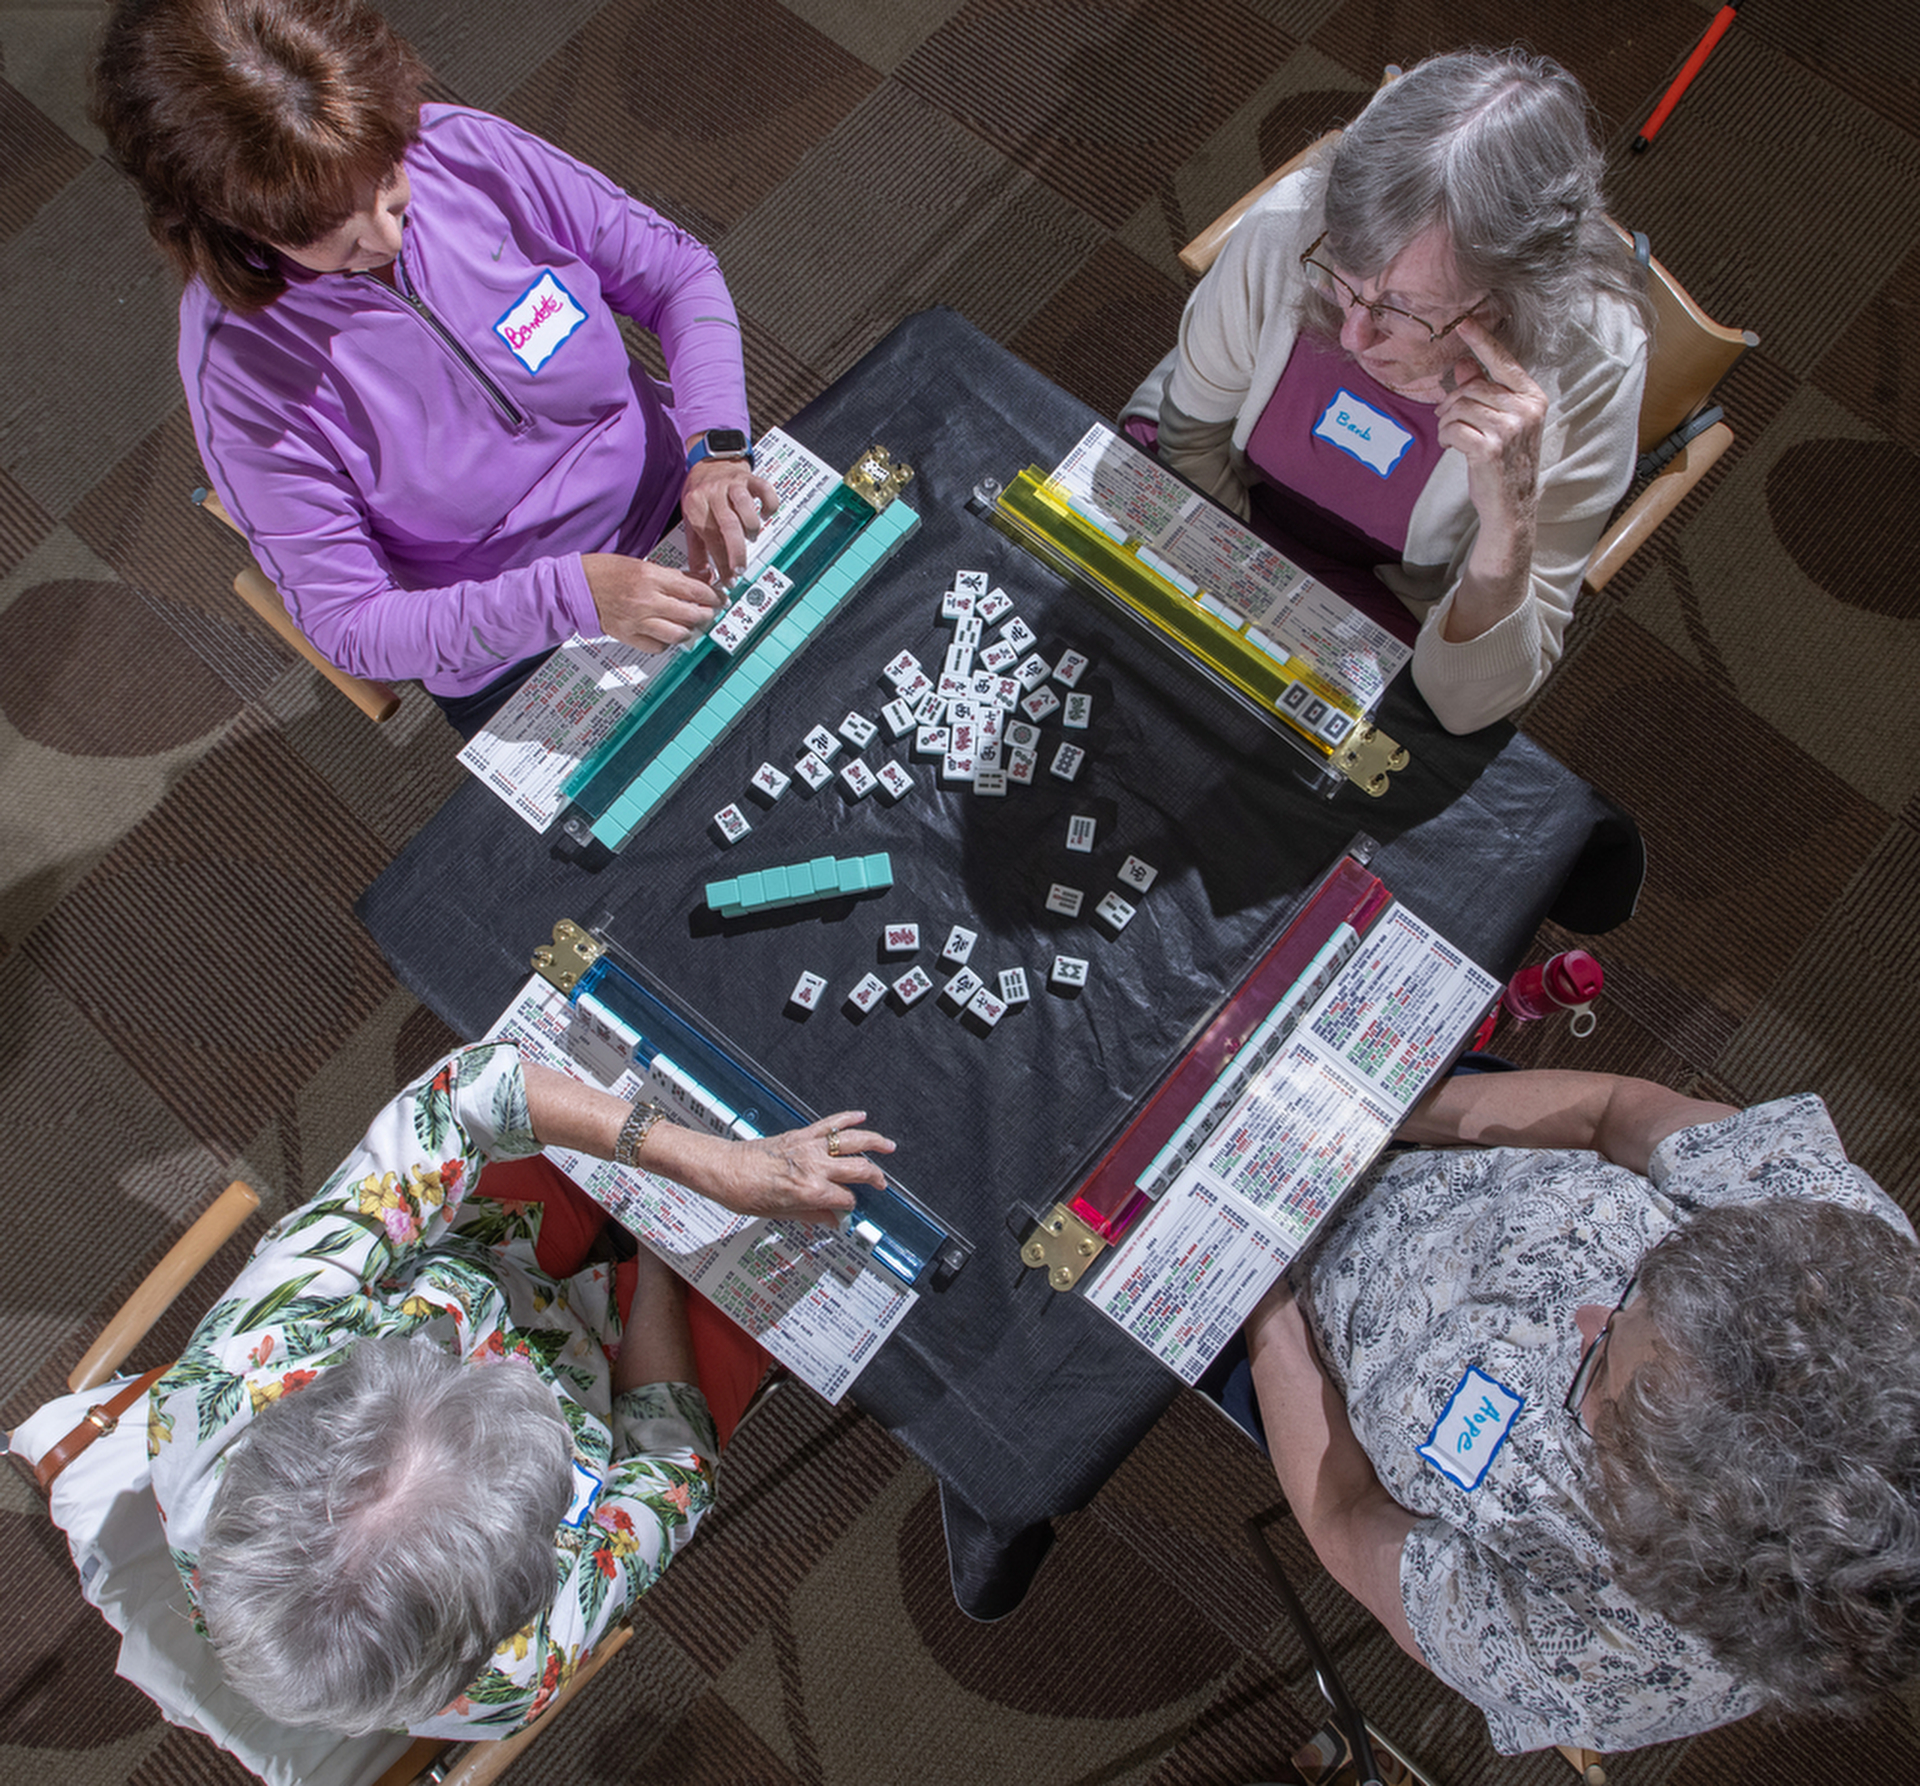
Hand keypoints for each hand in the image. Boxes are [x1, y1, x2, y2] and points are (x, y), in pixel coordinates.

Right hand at [580, 552, 721, 650]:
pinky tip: (668, 634)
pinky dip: (668, 642)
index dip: (713, 595)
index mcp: (650, 577)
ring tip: (691, 625)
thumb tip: (702, 580)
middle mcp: (646, 600)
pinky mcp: (629, 636)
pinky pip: (658, 647)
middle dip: (706, 614)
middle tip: (709, 612)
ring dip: (690, 631)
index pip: (694, 590)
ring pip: (678, 634)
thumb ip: (673, 575)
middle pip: (691, 614)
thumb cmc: (606, 572)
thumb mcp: (642, 564)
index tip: (720, 597)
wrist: (576, 587)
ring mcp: (637, 621)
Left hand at [677, 1111, 894, 1223]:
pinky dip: (847, 1118)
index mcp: (810, 1191)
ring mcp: (809, 1147)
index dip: (849, 1207)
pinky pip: (830, 1123)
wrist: (723, 1169)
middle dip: (875, 1178)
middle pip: (858, 1170)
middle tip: (881, 1185)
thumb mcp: (780, 1214)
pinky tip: (861, 1115)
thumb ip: (812, 1215)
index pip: (845, 1200)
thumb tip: (833, 1220)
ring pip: (852, 1141)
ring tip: (889, 1146)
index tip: (847, 1211)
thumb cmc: (744, 1193)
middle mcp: (814, 1167)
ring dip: (874, 1142)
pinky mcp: (800, 1134)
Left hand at [680, 455, 778, 586]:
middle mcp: (714, 494)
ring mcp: (733, 484)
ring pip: (745, 507)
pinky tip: (766, 514)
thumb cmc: (700, 492)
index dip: (722, 563)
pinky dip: (770, 504)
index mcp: (696, 506)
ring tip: (752, 537)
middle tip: (741, 569)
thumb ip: (697, 549)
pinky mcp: (750, 478)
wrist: (709, 461)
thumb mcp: (690, 519)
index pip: (711, 540)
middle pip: (728, 525)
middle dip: (737, 552)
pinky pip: (765, 489)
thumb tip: (703, 577)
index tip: (730, 580)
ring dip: (751, 528)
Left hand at [1437, 317, 1547, 538]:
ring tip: (1452, 436)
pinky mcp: (1490, 449)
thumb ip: (1484, 391)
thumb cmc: (1506, 461)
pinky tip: (1452, 446)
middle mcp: (1525, 410)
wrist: (1512, 504)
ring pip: (1460, 407)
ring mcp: (1509, 429)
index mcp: (1532, 397)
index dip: (1482, 341)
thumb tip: (1463, 364)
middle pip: (1473, 387)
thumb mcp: (1501, 421)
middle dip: (1452, 401)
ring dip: (1447, 422)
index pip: (1503, 362)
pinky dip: (1446, 436)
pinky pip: (1453, 428)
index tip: (1464, 323)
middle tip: (1445, 416)